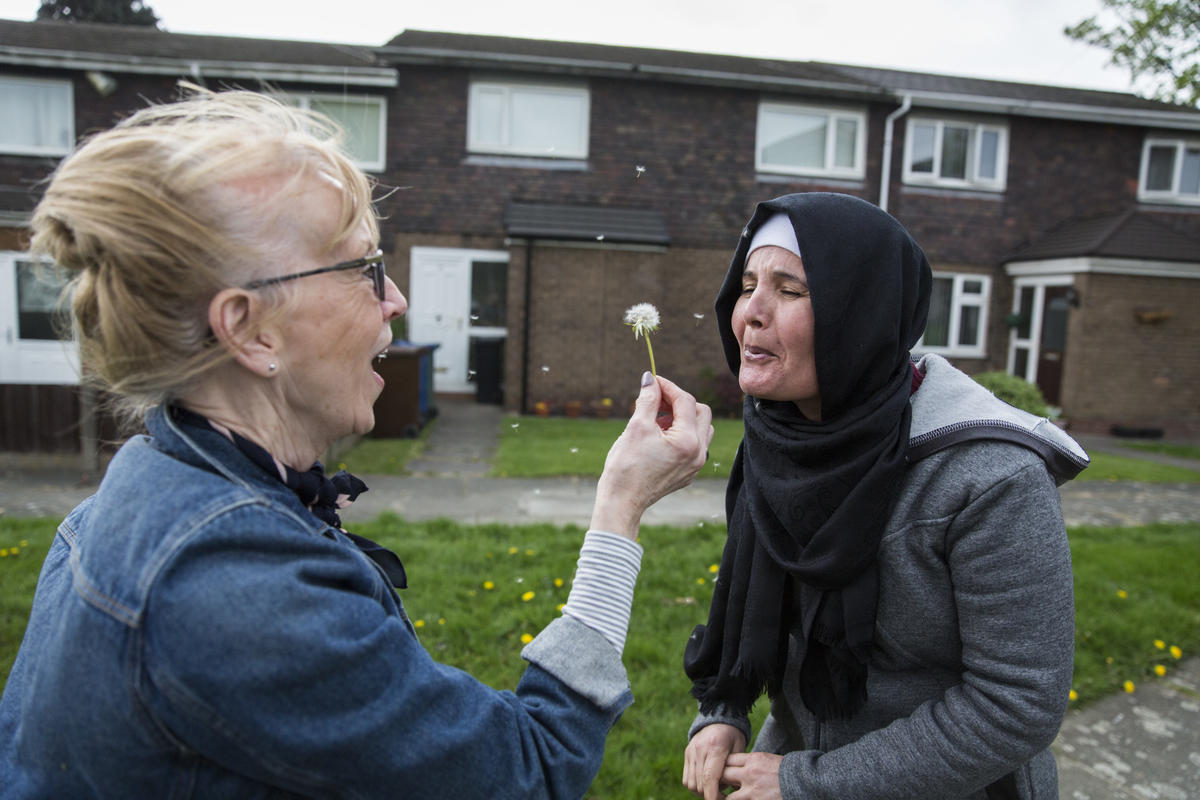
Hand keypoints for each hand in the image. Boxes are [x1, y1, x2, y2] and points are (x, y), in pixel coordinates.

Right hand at [590, 372, 713, 538]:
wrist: (622, 502)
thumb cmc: (626, 466)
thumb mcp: (636, 427)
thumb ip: (648, 400)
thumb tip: (650, 379)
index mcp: (688, 441)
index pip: (686, 402)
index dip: (668, 387)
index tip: (652, 381)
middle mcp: (698, 453)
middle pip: (701, 412)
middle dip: (679, 401)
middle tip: (657, 399)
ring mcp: (695, 465)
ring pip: (701, 429)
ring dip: (683, 417)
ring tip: (658, 419)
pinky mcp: (688, 473)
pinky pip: (694, 445)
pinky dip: (681, 434)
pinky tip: (659, 435)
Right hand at [683, 723, 746, 799]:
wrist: (718, 718)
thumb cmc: (733, 736)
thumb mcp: (739, 749)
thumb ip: (735, 769)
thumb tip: (734, 791)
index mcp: (716, 747)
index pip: (710, 777)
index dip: (713, 795)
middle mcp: (700, 749)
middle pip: (700, 783)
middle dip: (710, 794)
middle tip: (722, 795)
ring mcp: (691, 751)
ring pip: (691, 784)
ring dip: (702, 791)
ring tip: (714, 788)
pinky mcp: (686, 754)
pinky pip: (686, 779)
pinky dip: (695, 786)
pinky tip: (706, 782)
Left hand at [720, 753, 783, 799]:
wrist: (804, 782)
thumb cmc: (787, 771)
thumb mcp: (768, 760)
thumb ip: (751, 764)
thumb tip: (737, 770)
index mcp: (753, 760)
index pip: (727, 760)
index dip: (721, 767)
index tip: (719, 772)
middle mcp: (749, 774)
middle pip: (722, 776)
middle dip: (718, 782)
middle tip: (715, 787)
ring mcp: (753, 791)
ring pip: (727, 798)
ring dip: (725, 798)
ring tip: (723, 798)